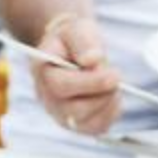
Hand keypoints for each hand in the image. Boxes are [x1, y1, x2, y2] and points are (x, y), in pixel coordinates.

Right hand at [33, 14, 120, 134]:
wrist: (72, 49)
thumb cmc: (73, 38)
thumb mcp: (77, 28)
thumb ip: (83, 41)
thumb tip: (92, 60)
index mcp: (42, 71)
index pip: (62, 87)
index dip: (91, 83)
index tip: (115, 74)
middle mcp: (46, 98)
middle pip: (75, 110)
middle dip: (102, 94)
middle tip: (115, 75)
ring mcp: (60, 114)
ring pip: (87, 123)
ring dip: (108, 102)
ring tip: (112, 82)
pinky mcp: (76, 124)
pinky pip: (97, 128)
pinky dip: (111, 113)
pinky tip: (111, 96)